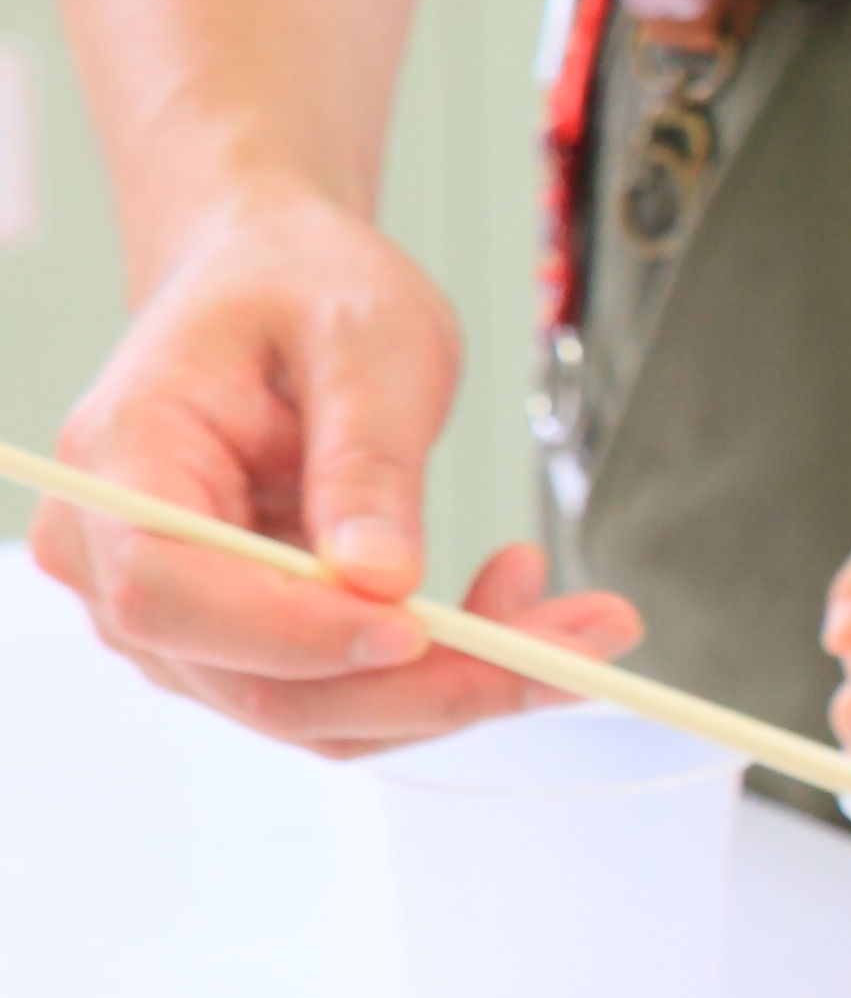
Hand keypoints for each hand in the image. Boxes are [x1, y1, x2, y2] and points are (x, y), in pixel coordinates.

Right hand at [30, 194, 635, 747]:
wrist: (275, 285)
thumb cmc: (301, 289)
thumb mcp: (363, 339)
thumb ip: (366, 460)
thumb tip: (381, 583)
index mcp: (119, 466)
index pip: (171, 591)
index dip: (296, 634)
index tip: (423, 628)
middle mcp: (121, 563)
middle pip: (260, 684)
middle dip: (432, 685)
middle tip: (582, 646)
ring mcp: (183, 618)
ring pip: (321, 712)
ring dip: (462, 687)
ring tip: (584, 621)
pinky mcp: (249, 642)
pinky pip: (349, 692)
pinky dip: (447, 671)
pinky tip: (520, 606)